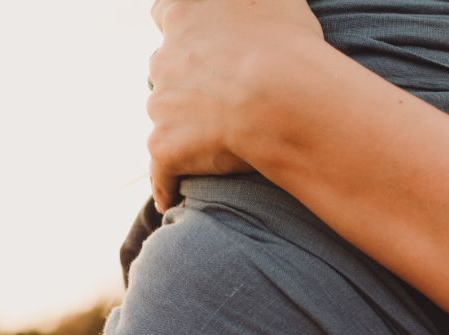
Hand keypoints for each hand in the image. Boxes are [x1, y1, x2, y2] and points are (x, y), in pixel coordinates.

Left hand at [147, 0, 323, 210]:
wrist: (279, 98)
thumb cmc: (288, 47)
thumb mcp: (276, 0)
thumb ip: (257, 2)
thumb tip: (260, 6)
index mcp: (185, 13)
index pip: (166, 15)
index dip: (181, 32)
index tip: (196, 46)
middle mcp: (163, 57)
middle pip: (163, 70)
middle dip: (184, 84)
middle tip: (216, 102)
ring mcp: (160, 104)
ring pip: (163, 117)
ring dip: (181, 129)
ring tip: (209, 149)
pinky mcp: (164, 147)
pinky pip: (160, 172)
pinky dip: (165, 185)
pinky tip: (171, 200)